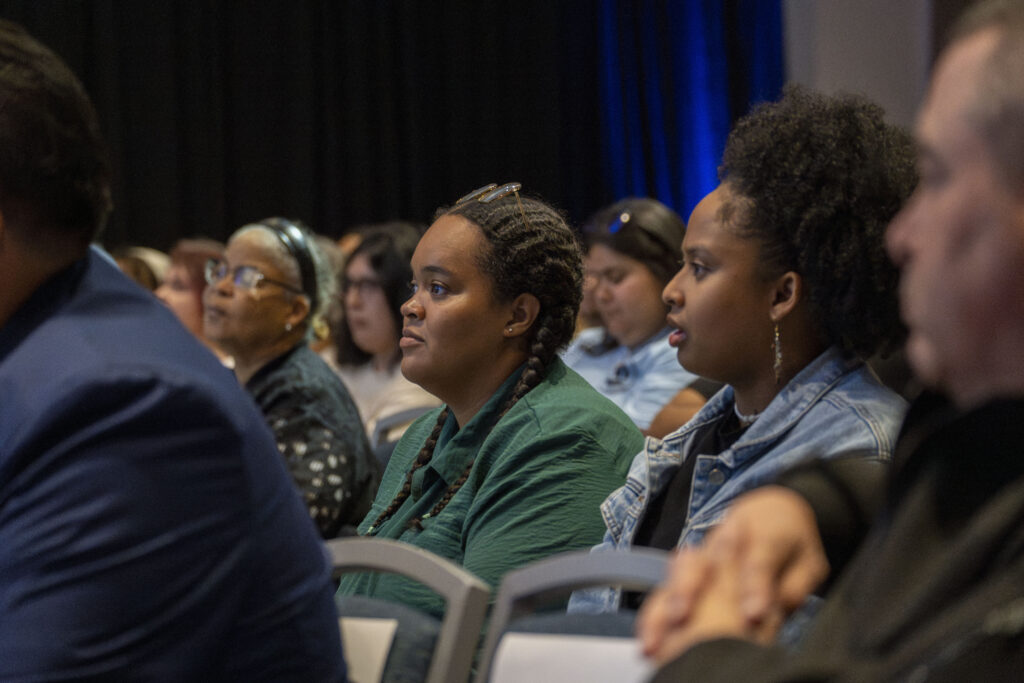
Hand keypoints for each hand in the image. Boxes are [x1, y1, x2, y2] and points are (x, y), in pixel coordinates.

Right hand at [636, 486, 828, 659]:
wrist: (772, 509)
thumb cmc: (791, 541)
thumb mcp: (809, 561)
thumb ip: (794, 585)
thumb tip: (774, 610)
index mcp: (764, 533)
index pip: (758, 559)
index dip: (754, 586)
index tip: (753, 615)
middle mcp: (725, 541)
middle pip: (703, 561)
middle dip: (690, 589)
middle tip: (683, 617)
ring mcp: (704, 554)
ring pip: (678, 573)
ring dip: (666, 603)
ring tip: (658, 636)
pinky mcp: (690, 571)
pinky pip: (668, 588)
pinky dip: (656, 613)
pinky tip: (650, 639)